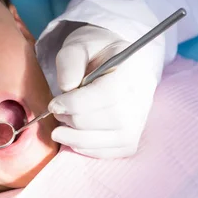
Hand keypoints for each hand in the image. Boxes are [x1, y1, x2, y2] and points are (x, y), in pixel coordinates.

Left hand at [48, 25, 163, 157]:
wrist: (111, 64)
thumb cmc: (92, 53)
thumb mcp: (77, 46)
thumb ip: (69, 61)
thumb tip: (67, 87)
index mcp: (132, 68)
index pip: (109, 94)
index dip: (77, 104)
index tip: (54, 104)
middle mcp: (143, 95)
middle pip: (111, 119)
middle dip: (74, 119)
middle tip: (57, 110)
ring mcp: (141, 118)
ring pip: (112, 139)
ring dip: (77, 137)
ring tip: (61, 126)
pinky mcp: (133, 136)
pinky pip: (114, 151)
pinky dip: (89, 149)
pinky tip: (74, 138)